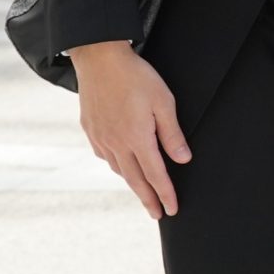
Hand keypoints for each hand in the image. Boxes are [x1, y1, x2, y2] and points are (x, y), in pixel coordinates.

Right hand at [72, 39, 189, 218]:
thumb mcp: (163, 102)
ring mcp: (100, 137)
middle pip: (135, 179)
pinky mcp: (90, 129)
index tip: (172, 209)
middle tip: (157, 214)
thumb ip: (172, 134)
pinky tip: (122, 166)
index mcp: (137, 138)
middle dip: (148, 199)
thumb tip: (183, 160)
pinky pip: (104, 156)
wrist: (99, 58)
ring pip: (118, 169)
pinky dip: (116, 166)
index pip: (155, 174)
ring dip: (132, 183)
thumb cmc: (136, 77)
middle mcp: (116, 142)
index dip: (165, 194)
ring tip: (143, 193)